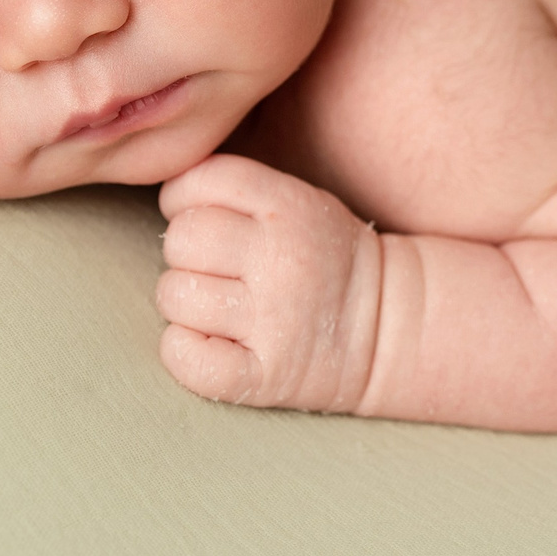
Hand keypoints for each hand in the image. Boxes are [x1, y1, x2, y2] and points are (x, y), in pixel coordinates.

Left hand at [155, 154, 383, 412]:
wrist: (389, 328)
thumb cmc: (325, 259)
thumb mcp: (301, 200)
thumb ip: (240, 189)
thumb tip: (167, 194)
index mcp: (289, 207)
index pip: (201, 181)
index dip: (182, 198)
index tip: (199, 217)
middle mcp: (281, 258)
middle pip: (181, 238)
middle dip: (184, 252)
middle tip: (212, 267)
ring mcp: (274, 320)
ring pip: (174, 296)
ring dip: (182, 303)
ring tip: (216, 306)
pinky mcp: (265, 375)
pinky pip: (186, 357)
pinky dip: (183, 351)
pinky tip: (208, 343)